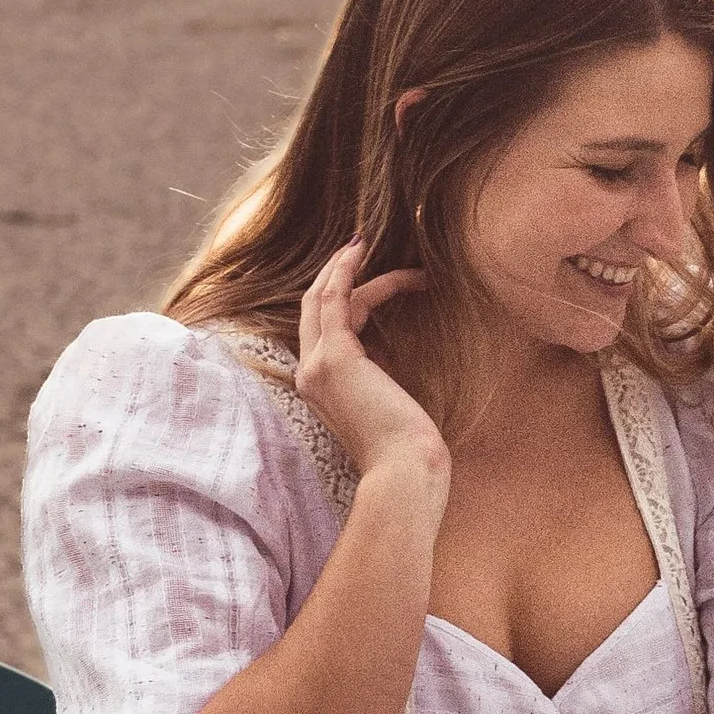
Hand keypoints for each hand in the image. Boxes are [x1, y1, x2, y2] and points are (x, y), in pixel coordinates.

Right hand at [296, 240, 446, 489]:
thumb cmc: (404, 446)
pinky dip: (347, 271)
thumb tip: (382, 356)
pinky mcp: (336, 356)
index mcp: (318, 387)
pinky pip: (334, 298)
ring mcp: (317, 364)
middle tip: (356, 246)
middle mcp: (308, 373)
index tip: (367, 279)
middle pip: (310, 308)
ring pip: (322, 298)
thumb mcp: (383, 403)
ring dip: (349, 269)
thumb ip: (373, 378)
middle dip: (331, 274)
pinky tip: (363, 251)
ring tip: (370, 244)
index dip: (338, 298)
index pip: (321, 331)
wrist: (403, 470)